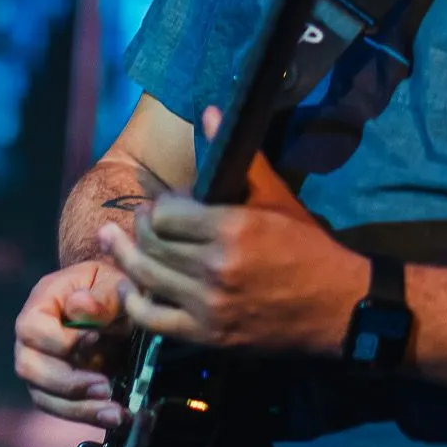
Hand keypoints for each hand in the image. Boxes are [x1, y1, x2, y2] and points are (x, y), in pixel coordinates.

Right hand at [14, 258, 132, 429]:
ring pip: (44, 397)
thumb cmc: (110, 286)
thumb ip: (102, 296)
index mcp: (41, 303)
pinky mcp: (55, 388)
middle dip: (68, 383)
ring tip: (115, 413)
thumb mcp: (113, 281)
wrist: (116, 302)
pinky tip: (117, 416)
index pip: (32, 328)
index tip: (96, 338)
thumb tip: (80, 308)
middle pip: (29, 368)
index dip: (61, 340)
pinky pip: (61, 408)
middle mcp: (31, 338)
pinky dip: (88, 416)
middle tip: (105, 387)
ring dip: (80, 408)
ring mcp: (40, 366)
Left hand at [98, 108, 368, 355]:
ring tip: (112, 241)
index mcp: (231, 228)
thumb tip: (208, 113)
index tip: (167, 203)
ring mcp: (209, 304)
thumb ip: (240, 157)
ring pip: (147, 278)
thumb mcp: (275, 196)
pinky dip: (135, 302)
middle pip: (152, 244)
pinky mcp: (207, 334)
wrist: (335, 304)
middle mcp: (215, 267)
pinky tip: (130, 287)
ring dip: (126, 258)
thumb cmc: (305, 245)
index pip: (166, 213)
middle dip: (141, 227)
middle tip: (141, 219)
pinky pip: (154, 320)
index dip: (161, 205)